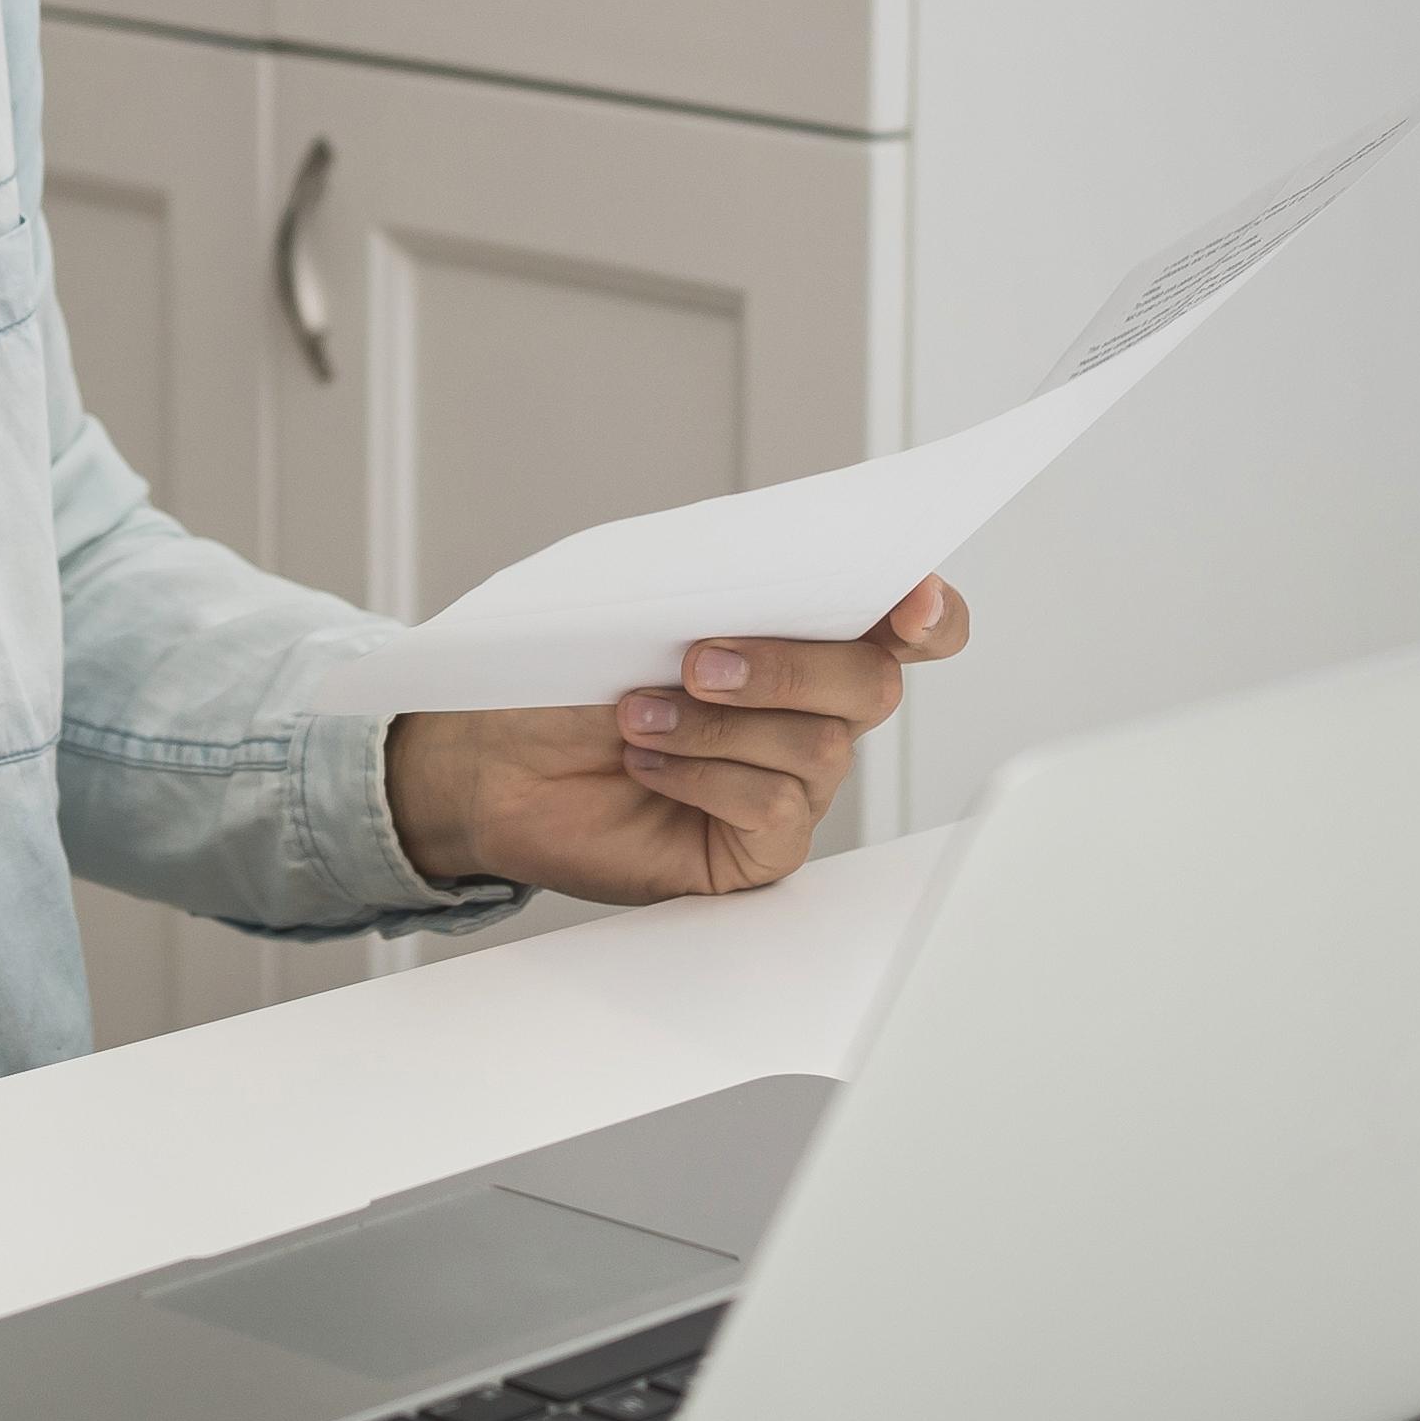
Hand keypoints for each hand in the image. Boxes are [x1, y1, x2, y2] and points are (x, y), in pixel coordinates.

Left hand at [386, 575, 970, 905]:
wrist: (491, 756)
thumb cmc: (563, 676)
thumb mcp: (627, 606)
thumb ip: (706, 583)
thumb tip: (767, 573)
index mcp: (797, 637)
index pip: (903, 626)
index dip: (928, 615)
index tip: (911, 605)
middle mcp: (809, 710)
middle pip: (871, 683)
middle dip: (788, 666)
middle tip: (697, 661)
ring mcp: (789, 780)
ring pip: (817, 746)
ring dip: (718, 724)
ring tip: (636, 717)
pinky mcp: (757, 847)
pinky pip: (776, 811)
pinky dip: (705, 779)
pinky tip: (646, 765)